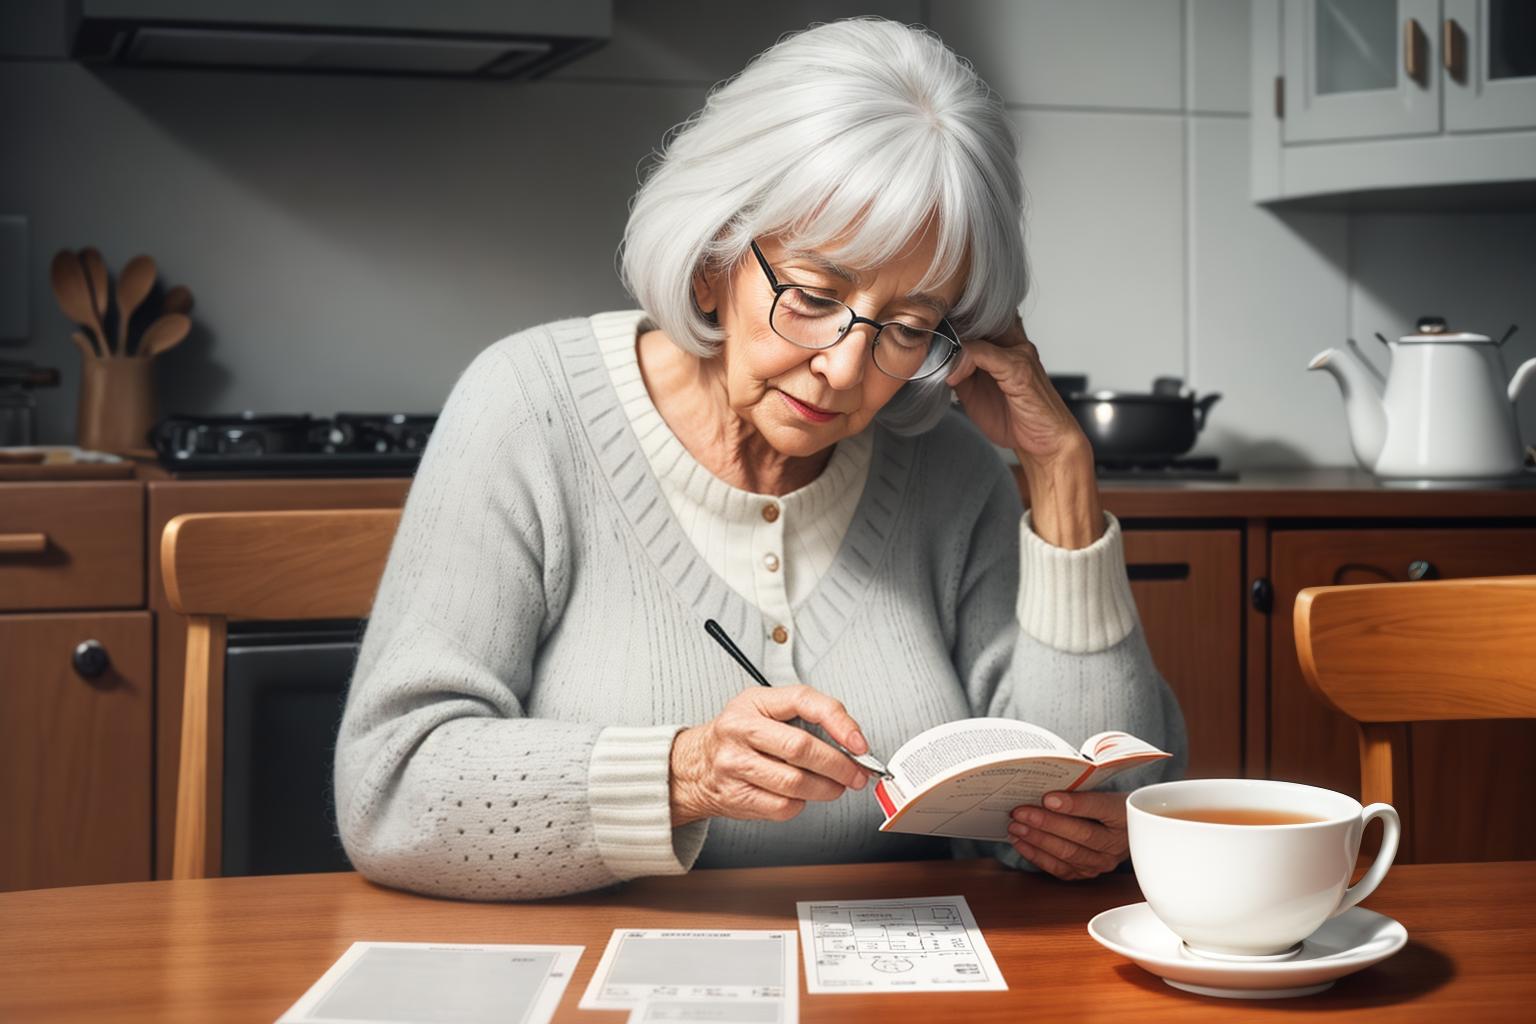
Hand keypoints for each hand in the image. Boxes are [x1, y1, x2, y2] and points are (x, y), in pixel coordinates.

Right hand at [669, 685, 869, 826]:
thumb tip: (852, 743)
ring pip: (796, 783)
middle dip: (839, 765)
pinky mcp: (737, 796)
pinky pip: (783, 806)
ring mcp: (735, 765)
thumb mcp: (764, 709)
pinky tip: (802, 796)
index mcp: (754, 702)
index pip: (804, 701)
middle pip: (801, 748)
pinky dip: (802, 804)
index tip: (859, 743)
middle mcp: (740, 730)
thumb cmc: (739, 736)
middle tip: (857, 774)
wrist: (693, 766)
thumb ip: (805, 717)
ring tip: (836, 786)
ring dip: (827, 789)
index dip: (839, 721)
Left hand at [946, 315, 1103, 548]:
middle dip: (946, 324)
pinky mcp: (1020, 369)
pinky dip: (964, 362)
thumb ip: (958, 372)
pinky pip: (985, 354)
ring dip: (951, 340)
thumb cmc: (1014, 418)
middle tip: (922, 336)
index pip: (975, 318)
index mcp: (1004, 345)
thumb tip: (934, 362)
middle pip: (976, 316)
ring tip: (933, 354)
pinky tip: (953, 378)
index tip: (925, 331)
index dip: (948, 321)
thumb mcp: (973, 393)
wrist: (1044, 444)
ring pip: (978, 331)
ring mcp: (1018, 354)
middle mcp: (1013, 343)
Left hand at [1007, 791, 1128, 880]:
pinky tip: (1020, 843)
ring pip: (1068, 853)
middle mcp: (1116, 843)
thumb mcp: (1102, 787)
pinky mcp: (1087, 872)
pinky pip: (1061, 868)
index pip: (1099, 808)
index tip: (1047, 798)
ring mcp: (1102, 861)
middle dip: (1046, 823)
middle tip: (1020, 812)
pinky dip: (1037, 856)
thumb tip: (1048, 785)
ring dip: (1037, 840)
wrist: (1123, 827)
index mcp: (1123, 814)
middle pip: (1081, 834)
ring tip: (1015, 827)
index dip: (1073, 804)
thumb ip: (1080, 785)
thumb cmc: (1105, 801)